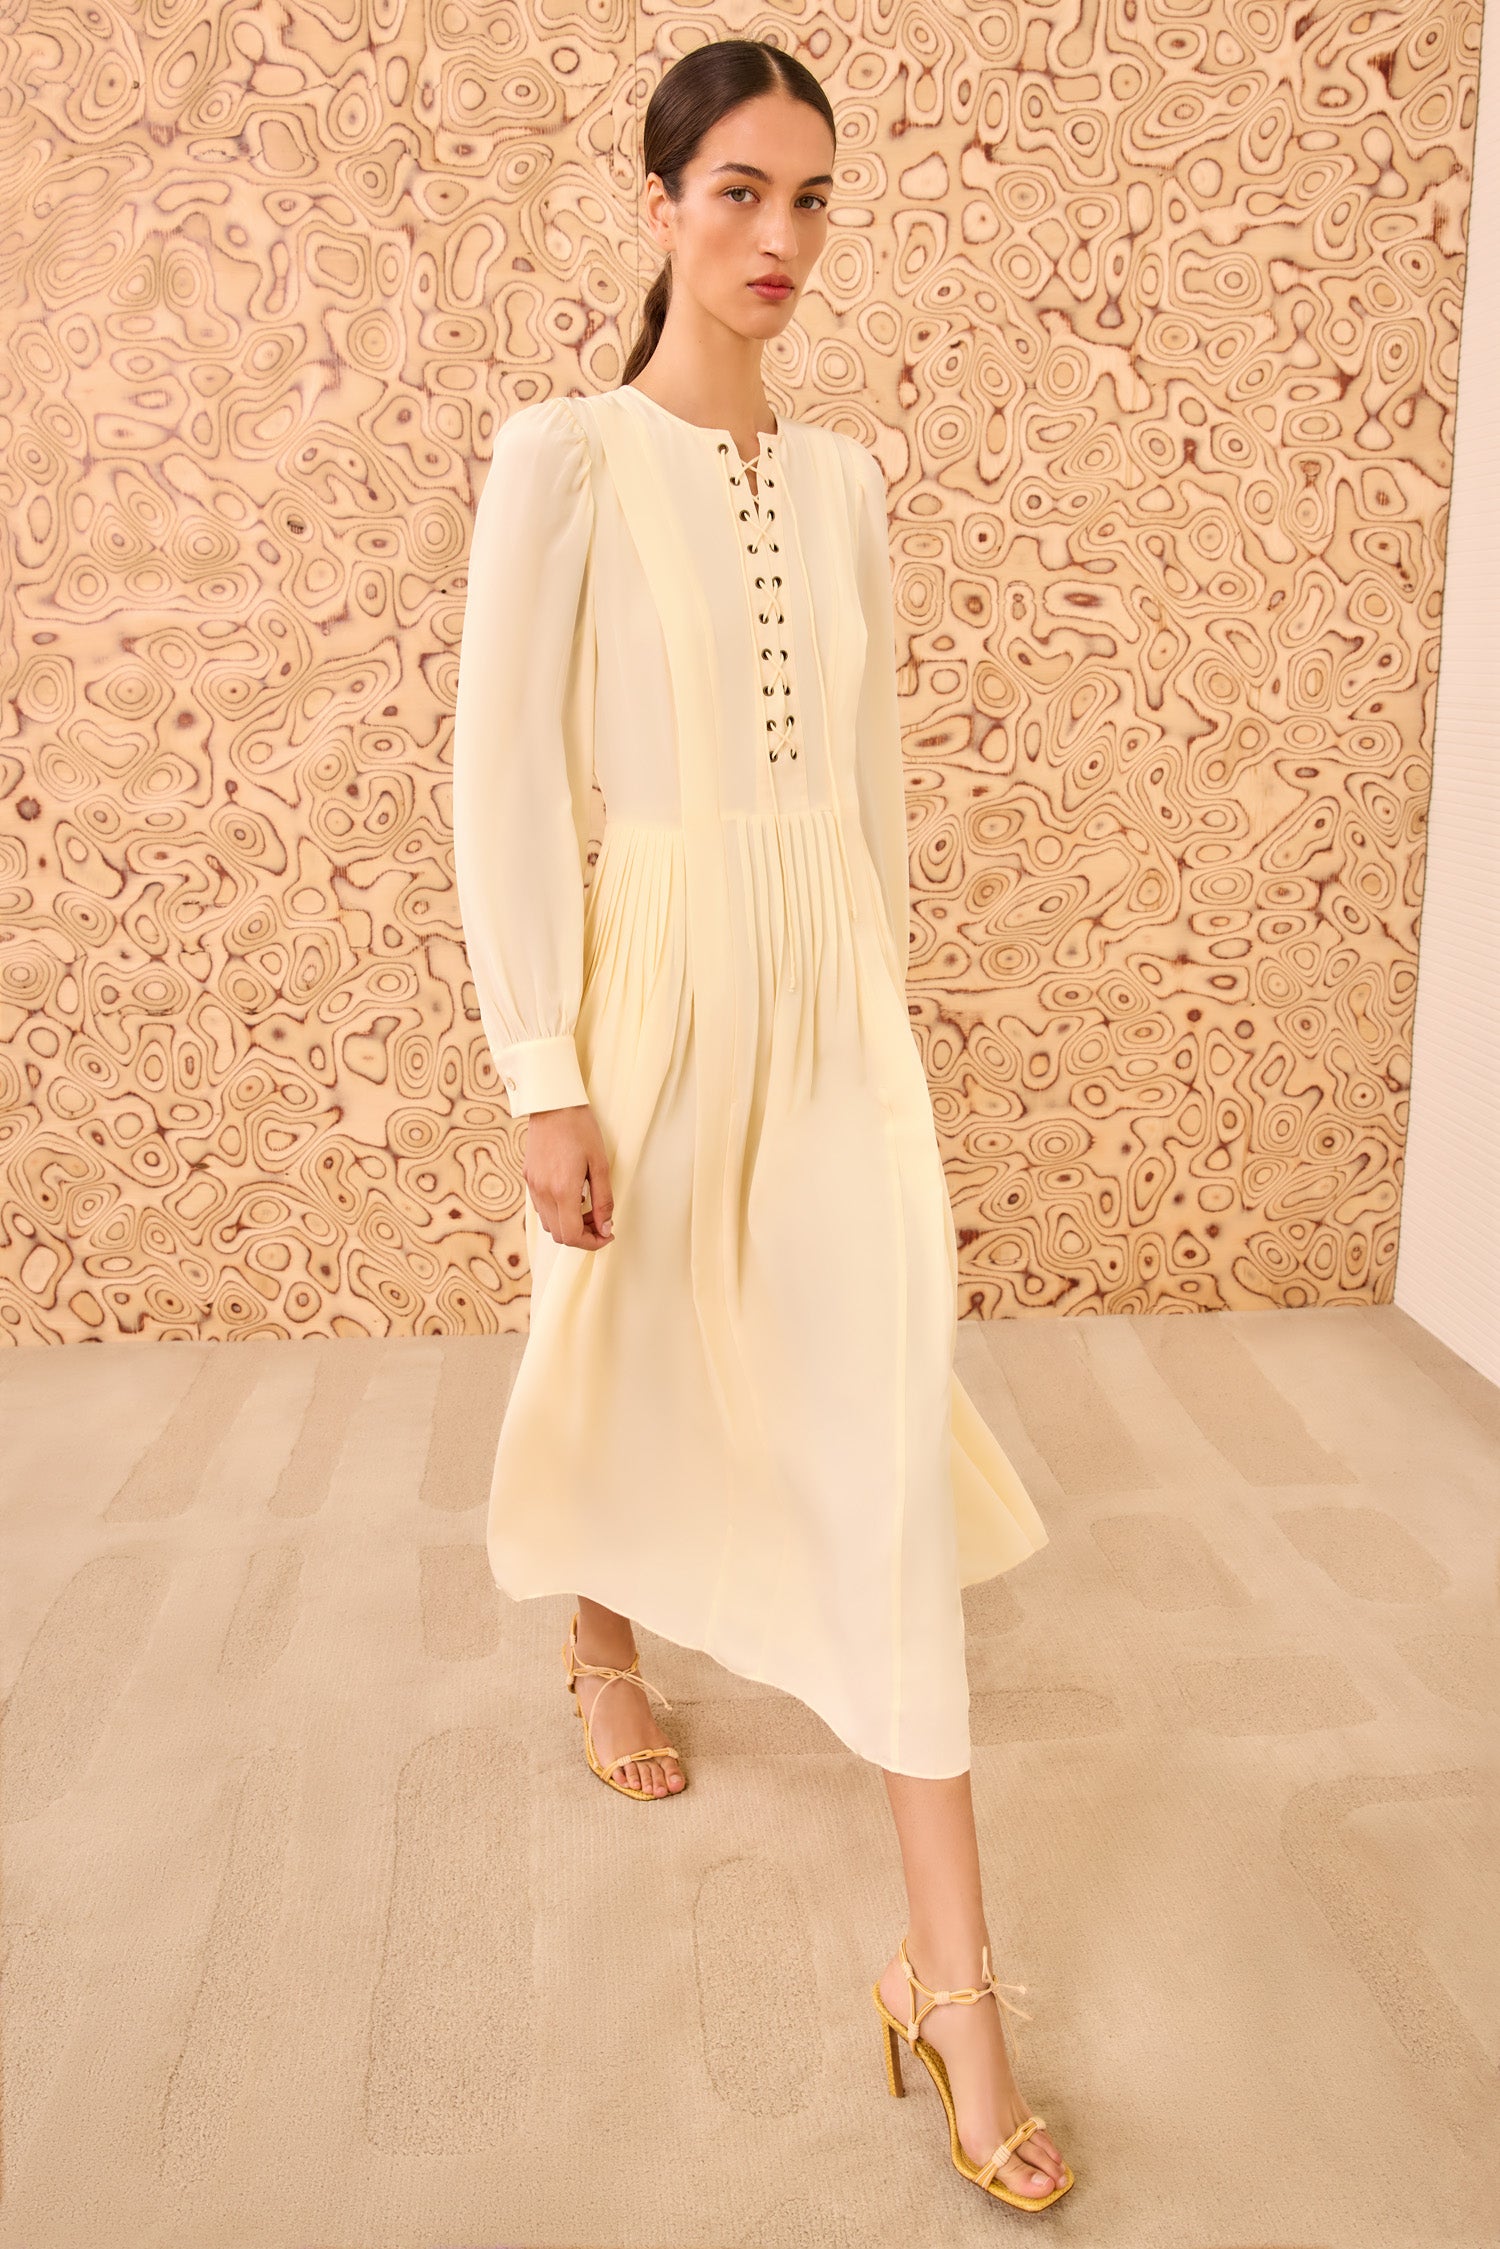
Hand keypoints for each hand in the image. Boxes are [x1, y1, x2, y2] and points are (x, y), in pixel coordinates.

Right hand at [524, 1103, 614, 1249]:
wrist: (552, 1104)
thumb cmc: (580, 1129)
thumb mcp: (600, 1164)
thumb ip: (603, 1199)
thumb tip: (606, 1227)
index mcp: (563, 1190)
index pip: (573, 1235)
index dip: (592, 1243)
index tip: (607, 1234)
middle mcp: (543, 1192)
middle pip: (559, 1235)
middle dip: (583, 1236)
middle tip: (601, 1221)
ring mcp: (532, 1186)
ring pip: (549, 1224)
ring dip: (569, 1225)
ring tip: (588, 1208)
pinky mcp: (528, 1178)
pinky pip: (542, 1208)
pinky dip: (558, 1212)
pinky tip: (572, 1196)